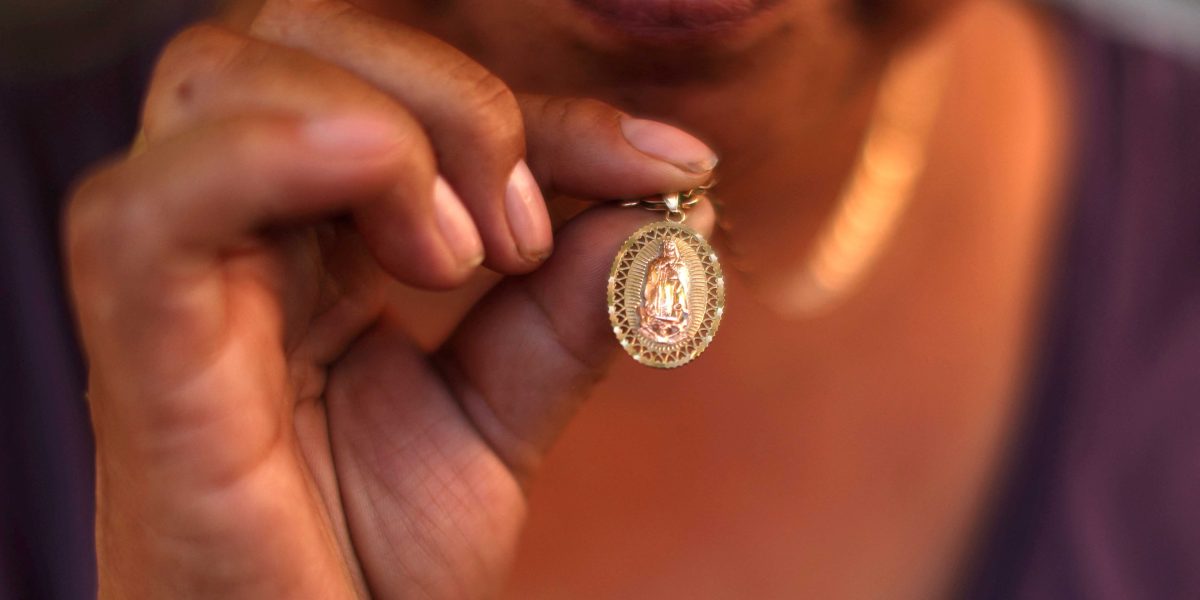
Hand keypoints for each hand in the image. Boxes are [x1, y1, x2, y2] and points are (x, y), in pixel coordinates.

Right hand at [66, 1, 716, 596]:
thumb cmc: (373, 564)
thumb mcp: (500, 416)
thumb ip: (568, 306)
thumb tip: (662, 202)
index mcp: (304, 237)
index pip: (405, 94)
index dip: (547, 110)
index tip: (671, 162)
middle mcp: (230, 235)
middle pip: (299, 37)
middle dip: (450, 95)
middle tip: (525, 231)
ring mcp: (175, 282)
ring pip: (223, 76)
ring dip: (385, 125)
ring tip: (462, 260)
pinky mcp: (138, 356)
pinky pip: (153, 208)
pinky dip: (274, 159)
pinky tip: (406, 218)